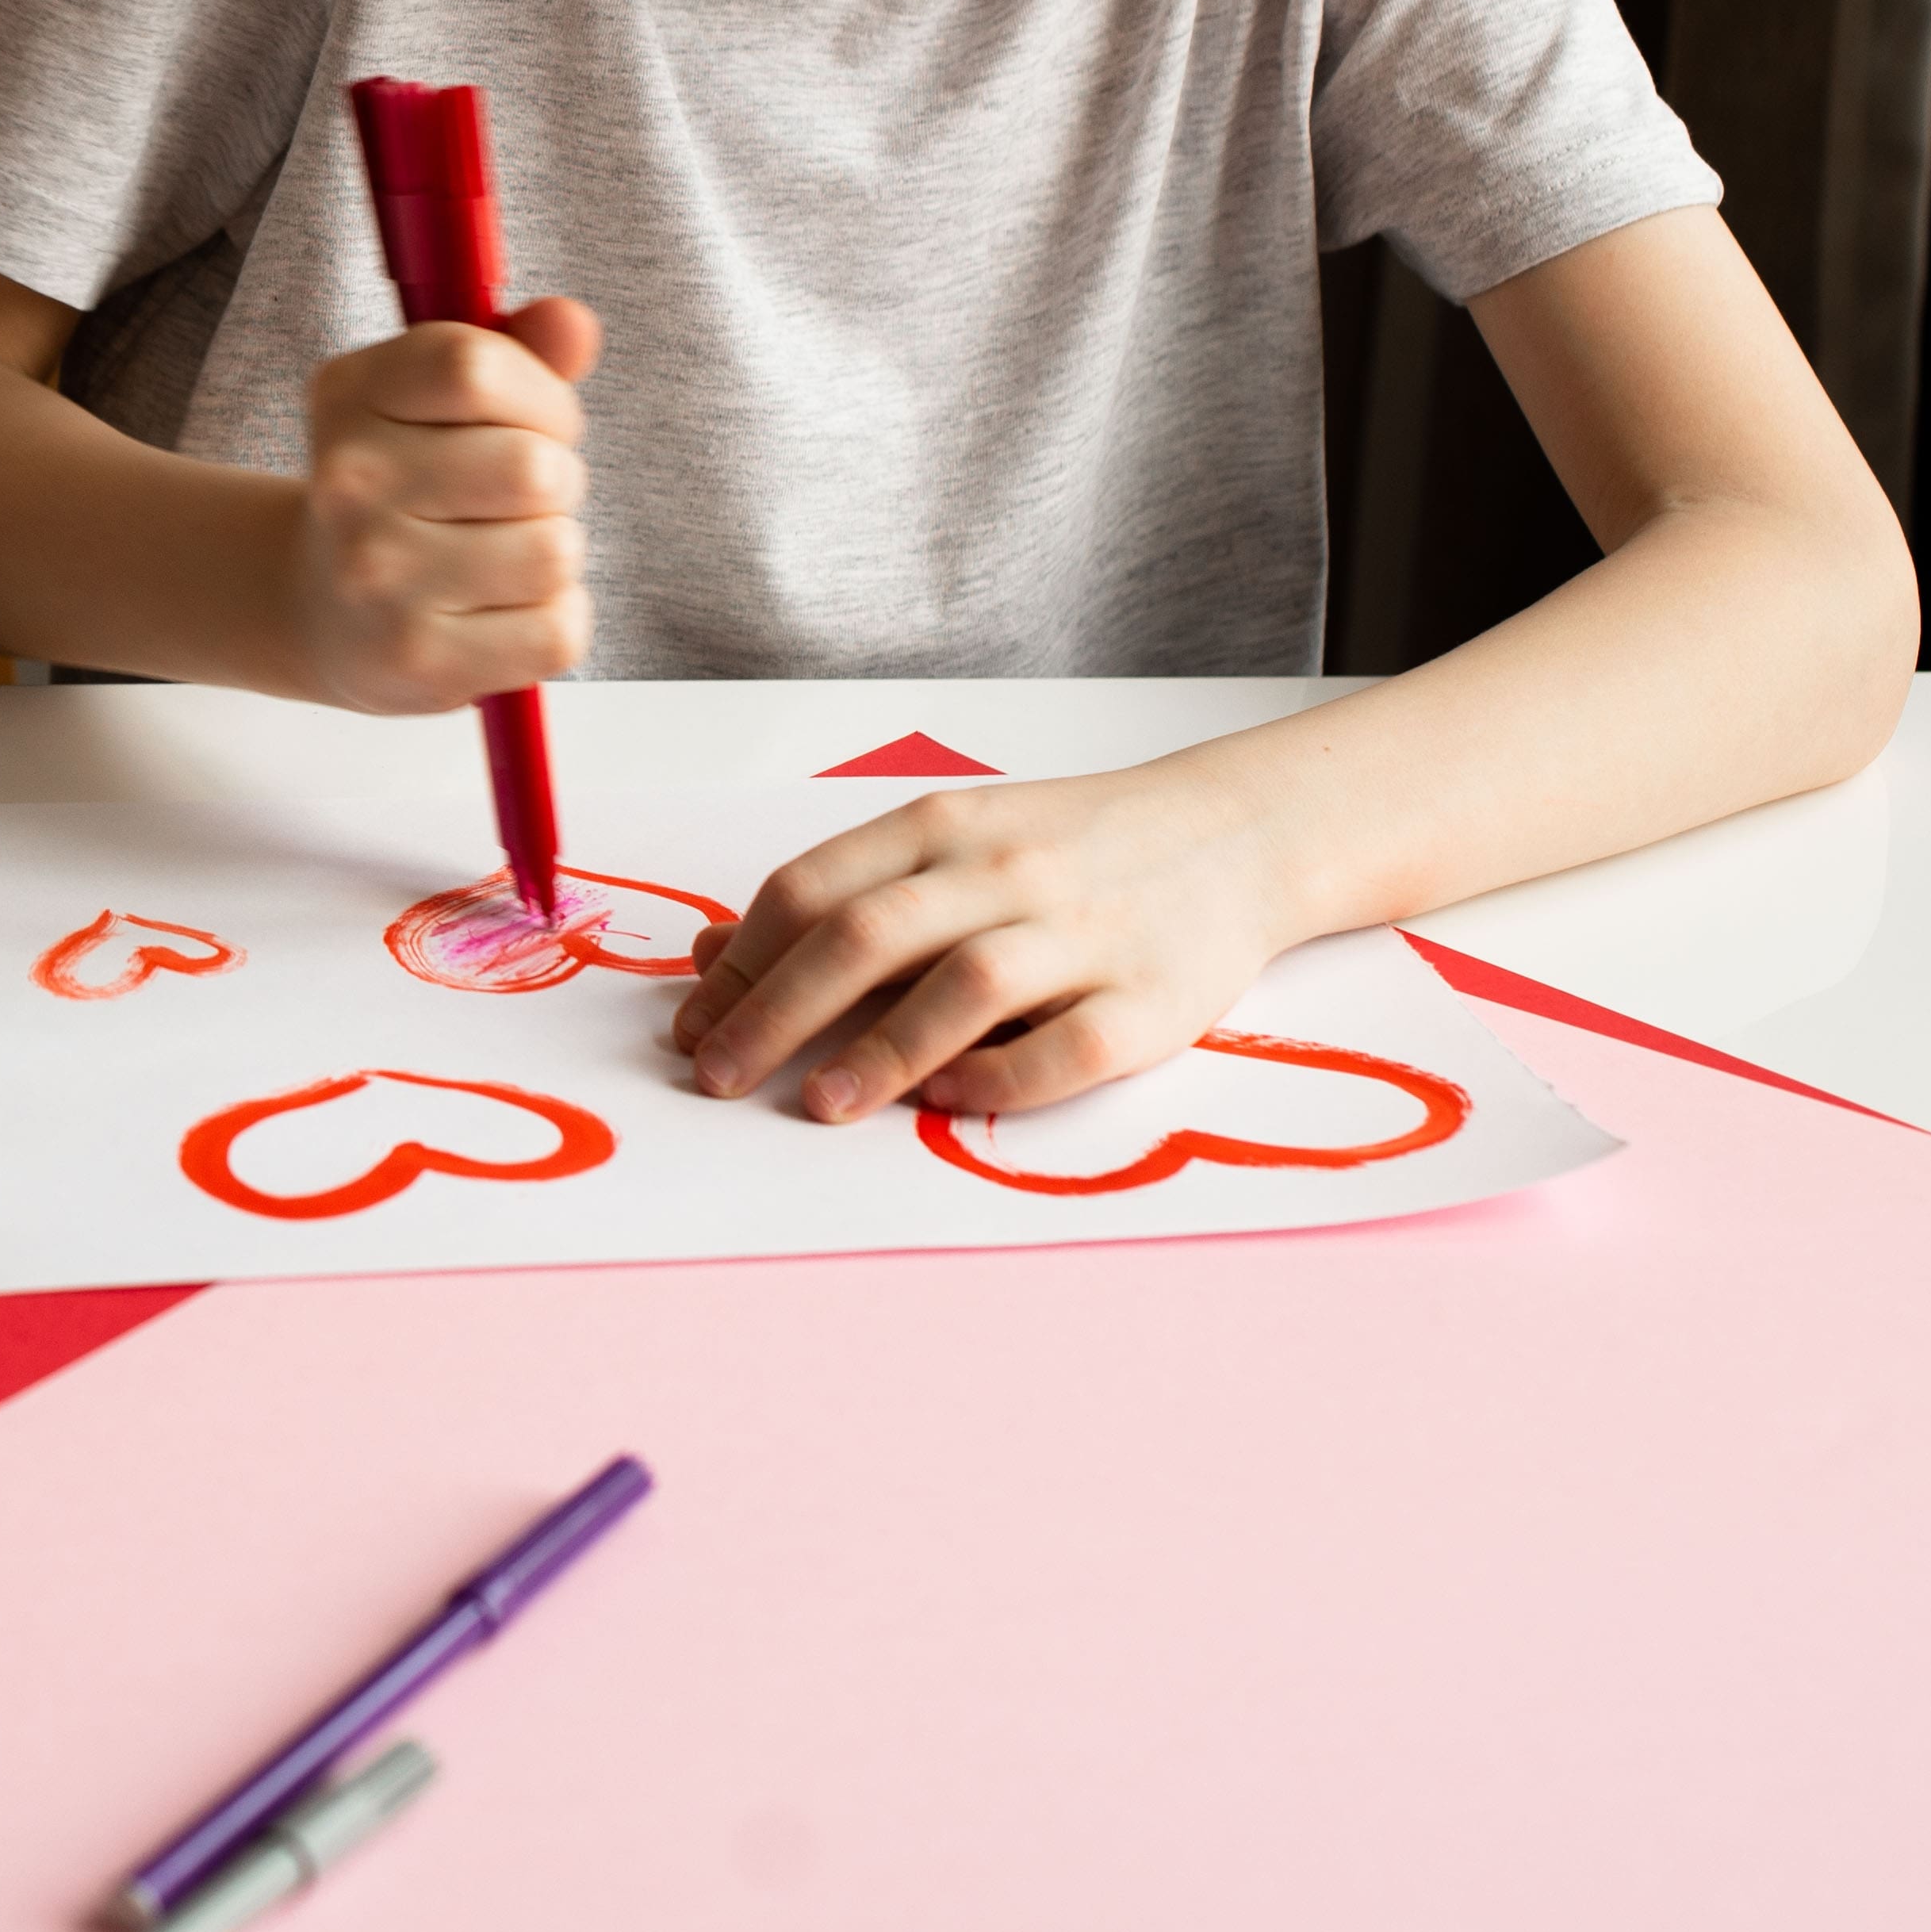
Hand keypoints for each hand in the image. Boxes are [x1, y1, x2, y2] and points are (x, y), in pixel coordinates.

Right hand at [283, 296, 598, 711]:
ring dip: (552, 554)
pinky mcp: (420, 663)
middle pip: (533, 468)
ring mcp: (378, 580)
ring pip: (556, 550)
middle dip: (554, 484)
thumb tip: (571, 322)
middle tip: (510, 503)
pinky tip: (498, 613)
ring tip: (499, 559)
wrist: (324, 613)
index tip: (528, 422)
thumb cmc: (407, 493)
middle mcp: (348, 486)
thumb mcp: (442, 403)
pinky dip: (551, 622)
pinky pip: (559, 629)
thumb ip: (517, 352)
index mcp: (348, 397)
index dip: (537, 396)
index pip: (477, 367)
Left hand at [666, 768, 1300, 1122]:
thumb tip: (715, 956)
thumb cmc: (1069, 848)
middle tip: (716, 1075)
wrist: (1239, 832)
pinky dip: (997, 1079)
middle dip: (775, 1012)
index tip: (691, 1023)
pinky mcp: (1151, 1002)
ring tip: (813, 1105)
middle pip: (867, 936)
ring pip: (962, 987)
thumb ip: (842, 896)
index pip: (814, 888)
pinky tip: (945, 1101)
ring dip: (877, 1052)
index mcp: (945, 826)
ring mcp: (1084, 933)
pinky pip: (1065, 1048)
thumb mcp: (950, 843)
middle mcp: (1006, 871)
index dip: (742, 962)